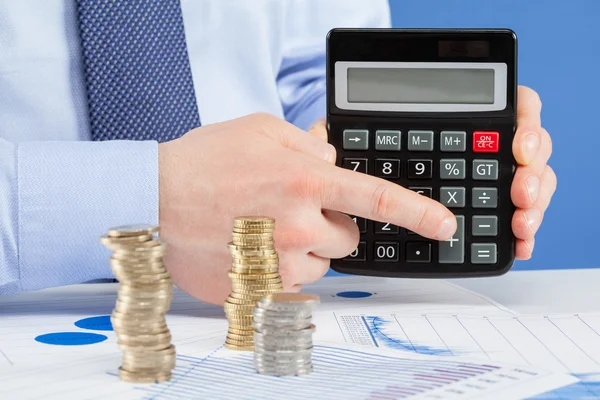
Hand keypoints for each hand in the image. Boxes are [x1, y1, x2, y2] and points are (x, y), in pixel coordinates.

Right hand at [159, 113, 455, 303]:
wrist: (153, 201)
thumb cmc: (202, 164)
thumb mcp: (260, 131)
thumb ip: (307, 144)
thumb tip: (332, 157)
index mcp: (306, 181)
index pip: (378, 198)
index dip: (418, 212)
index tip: (442, 224)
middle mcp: (299, 226)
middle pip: (347, 237)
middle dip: (330, 224)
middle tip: (292, 209)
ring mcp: (280, 263)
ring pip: (321, 264)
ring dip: (304, 248)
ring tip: (263, 228)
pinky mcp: (261, 289)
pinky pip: (291, 284)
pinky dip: (280, 268)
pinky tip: (251, 248)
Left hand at [309, 85, 557, 261]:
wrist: (362, 195)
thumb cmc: (368, 159)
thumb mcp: (352, 144)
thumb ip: (339, 137)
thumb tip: (322, 140)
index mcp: (458, 119)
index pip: (509, 106)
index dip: (525, 122)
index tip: (517, 147)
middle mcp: (482, 145)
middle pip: (530, 147)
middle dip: (533, 171)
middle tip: (520, 191)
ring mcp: (489, 178)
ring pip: (531, 182)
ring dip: (534, 202)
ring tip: (520, 222)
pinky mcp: (490, 210)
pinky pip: (517, 216)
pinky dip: (522, 231)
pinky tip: (519, 242)